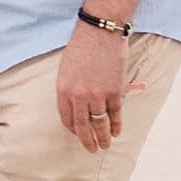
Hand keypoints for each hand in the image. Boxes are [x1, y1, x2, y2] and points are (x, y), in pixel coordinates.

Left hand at [55, 22, 144, 152]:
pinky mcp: (114, 91)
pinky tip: (117, 131)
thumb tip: (76, 107)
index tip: (78, 134)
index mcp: (63, 90)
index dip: (73, 129)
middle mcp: (79, 96)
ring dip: (104, 137)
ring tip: (106, 145)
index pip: (66, 118)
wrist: (100, 31)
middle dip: (88, 141)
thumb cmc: (81, 46)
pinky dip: (117, 125)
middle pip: (83, 126)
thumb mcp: (66, 68)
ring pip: (100, 124)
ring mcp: (98, 95)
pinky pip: (116, 114)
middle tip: (92, 149)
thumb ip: (69, 89)